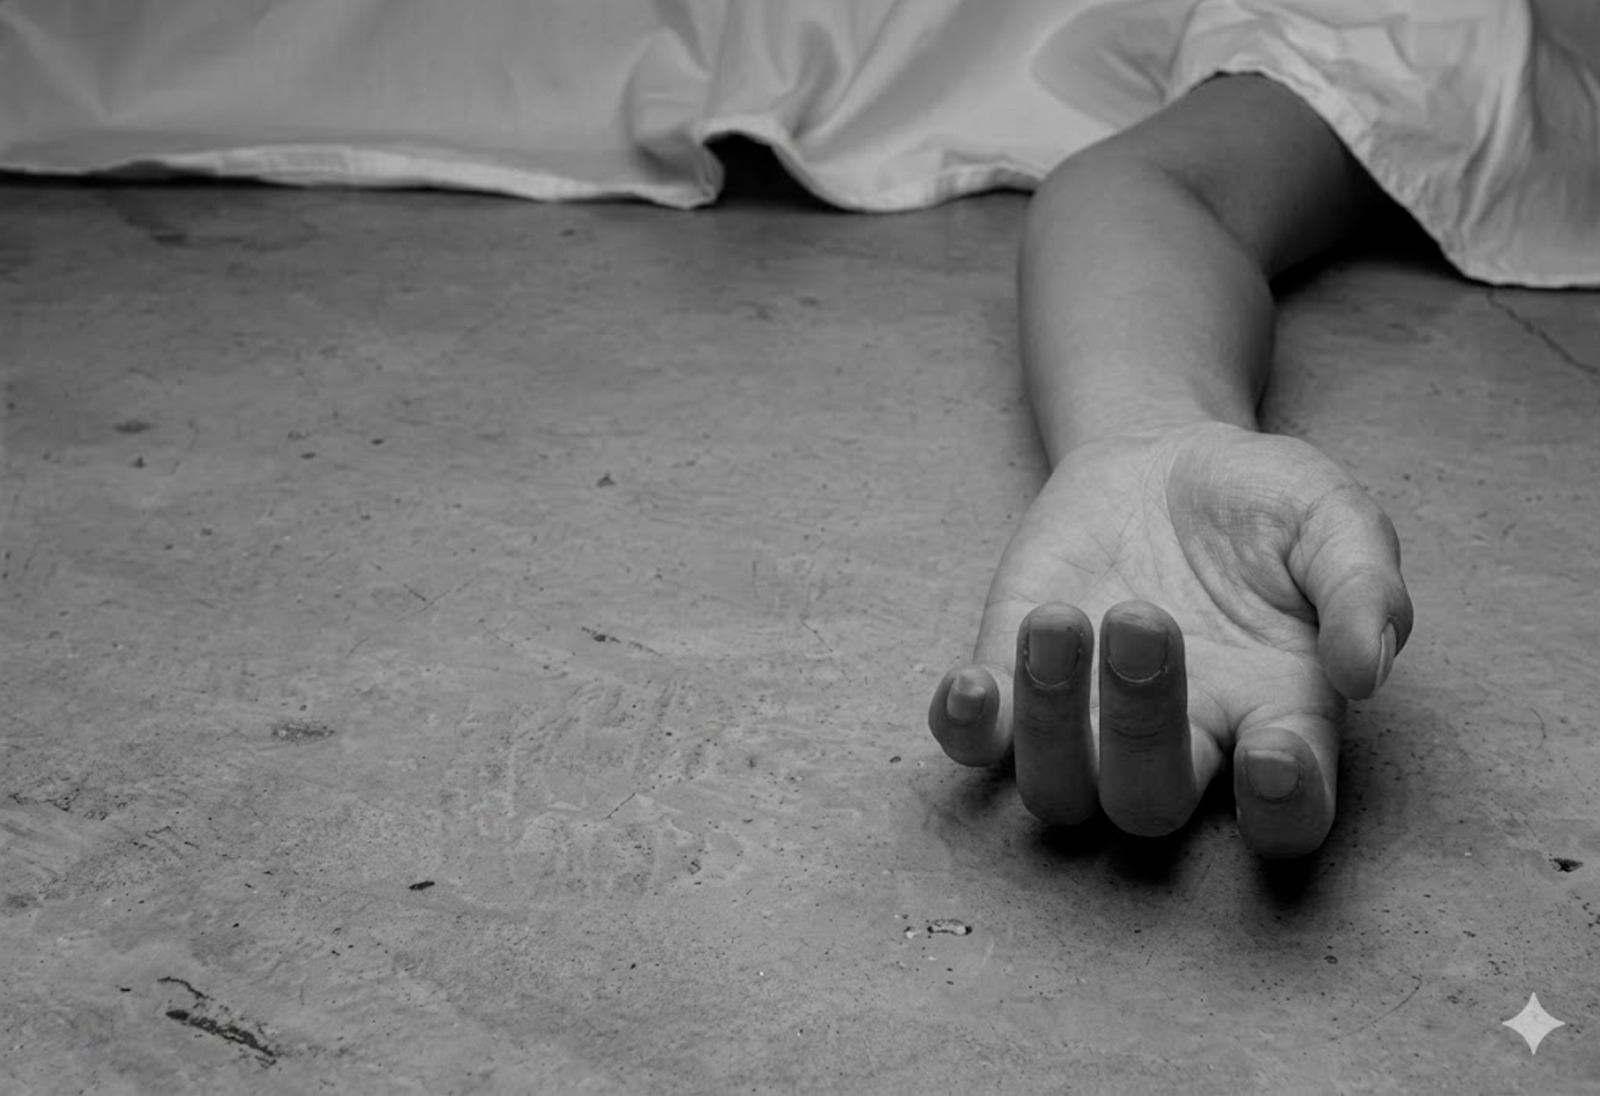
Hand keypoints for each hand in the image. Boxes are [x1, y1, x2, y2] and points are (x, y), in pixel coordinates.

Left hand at [928, 422, 1411, 856]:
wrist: (1165, 458)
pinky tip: (971, 683)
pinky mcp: (1013, 680)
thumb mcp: (1332, 518)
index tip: (1272, 755)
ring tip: (1061, 618)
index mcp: (1277, 721)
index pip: (1287, 816)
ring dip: (1051, 722)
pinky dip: (967, 729)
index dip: (1280, 809)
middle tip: (1143, 618)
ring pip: (1059, 791)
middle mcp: (1182, 745)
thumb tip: (1365, 669)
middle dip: (1142, 730)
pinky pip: (976, 745)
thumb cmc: (1264, 503)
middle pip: (1151, 805)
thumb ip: (1364, 585)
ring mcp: (1089, 723)